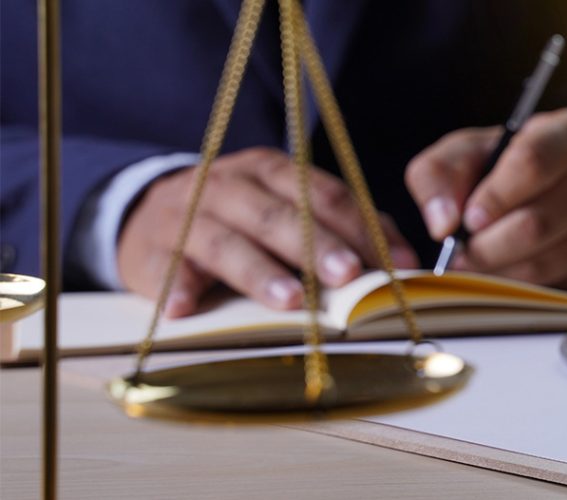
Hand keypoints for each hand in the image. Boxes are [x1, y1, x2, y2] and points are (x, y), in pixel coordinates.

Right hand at [118, 147, 418, 317]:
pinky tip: (185, 308)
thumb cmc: (239, 219)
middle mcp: (228, 186)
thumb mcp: (287, 207)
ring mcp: (186, 217)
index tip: (391, 261)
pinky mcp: (152, 252)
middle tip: (347, 274)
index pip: (321, 193)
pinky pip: (165, 269)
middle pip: (276, 214)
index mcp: (269, 171)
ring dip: (259, 272)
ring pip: (225, 241)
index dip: (358, 227)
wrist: (146, 216)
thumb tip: (403, 258)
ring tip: (290, 299)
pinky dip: (175, 287)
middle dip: (315, 245)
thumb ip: (344, 227)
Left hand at [405, 107, 566, 289]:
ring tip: (475, 264)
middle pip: (537, 222)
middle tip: (460, 252)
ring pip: (545, 262)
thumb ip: (442, 173)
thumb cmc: (519, 164)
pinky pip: (555, 286)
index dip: (494, 196)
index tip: (466, 220)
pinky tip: (503, 273)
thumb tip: (441, 224)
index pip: (534, 161)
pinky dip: (518, 286)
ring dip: (497, 270)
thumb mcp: (477, 150)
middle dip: (487, 245)